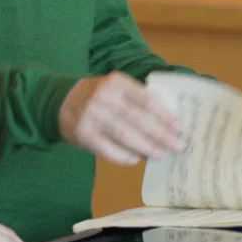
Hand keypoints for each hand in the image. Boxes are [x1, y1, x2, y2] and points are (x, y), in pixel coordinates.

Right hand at [58, 72, 185, 164]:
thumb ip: (136, 98)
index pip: (147, 100)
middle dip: (162, 135)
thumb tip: (166, 122)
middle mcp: (104, 97)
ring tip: (161, 154)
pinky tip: (135, 160)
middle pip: (139, 119)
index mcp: (116, 82)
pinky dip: (124, 157)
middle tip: (178, 145)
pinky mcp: (84, 135)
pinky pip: (109, 150)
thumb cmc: (97, 96)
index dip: (166, 115)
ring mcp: (93, 116)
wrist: (61, 101)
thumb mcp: (115, 87)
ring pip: (126, 135)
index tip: (180, 127)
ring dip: (147, 147)